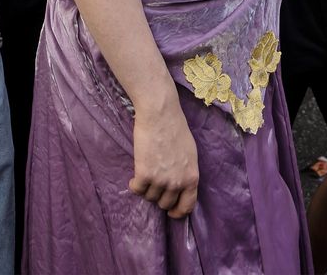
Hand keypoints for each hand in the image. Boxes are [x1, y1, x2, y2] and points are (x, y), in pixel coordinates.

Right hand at [129, 99, 198, 218]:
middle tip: (155, 184)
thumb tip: (180, 187)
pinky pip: (137, 189)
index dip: (178, 212)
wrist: (160, 114)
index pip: (187, 206)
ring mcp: (160, 180)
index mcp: (192, 177)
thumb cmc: (175, 128)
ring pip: (150, 197)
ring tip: (146, 173)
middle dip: (160, 196)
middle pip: (165, 203)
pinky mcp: (144, 174)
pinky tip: (135, 176)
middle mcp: (177, 183)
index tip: (171, 212)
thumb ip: (186, 172)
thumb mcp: (190, 153)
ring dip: (147, 189)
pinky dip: (134, 184)